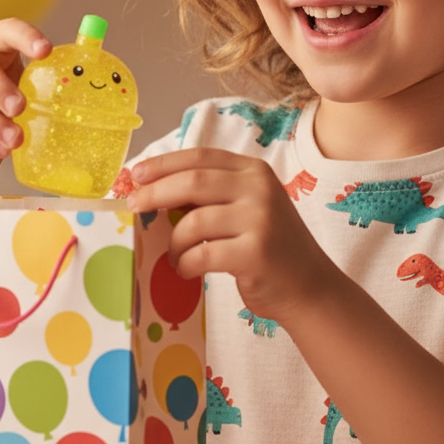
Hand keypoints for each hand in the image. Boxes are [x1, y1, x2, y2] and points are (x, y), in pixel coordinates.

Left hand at [127, 148, 337, 324]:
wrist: (310, 287)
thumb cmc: (270, 248)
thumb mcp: (248, 208)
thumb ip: (214, 195)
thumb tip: (154, 190)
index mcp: (254, 171)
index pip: (200, 157)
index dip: (164, 163)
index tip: (136, 174)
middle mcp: (259, 189)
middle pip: (193, 181)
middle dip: (155, 193)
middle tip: (133, 207)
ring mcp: (260, 220)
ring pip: (194, 222)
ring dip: (173, 242)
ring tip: (174, 256)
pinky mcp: (255, 253)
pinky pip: (202, 254)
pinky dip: (185, 264)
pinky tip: (186, 271)